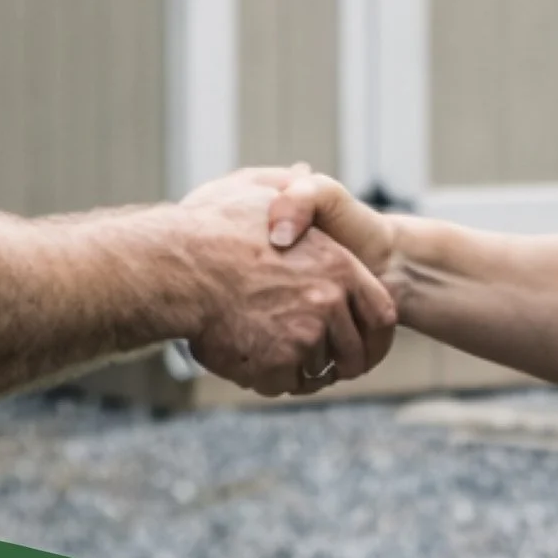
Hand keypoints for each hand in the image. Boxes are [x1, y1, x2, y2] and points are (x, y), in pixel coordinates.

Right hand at [175, 167, 397, 395]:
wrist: (176, 268)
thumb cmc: (211, 229)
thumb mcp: (258, 193)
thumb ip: (289, 189)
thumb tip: (301, 174)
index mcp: (337, 266)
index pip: (381, 315)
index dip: (375, 338)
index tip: (366, 348)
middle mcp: (328, 301)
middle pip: (353, 353)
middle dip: (340, 364)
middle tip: (323, 366)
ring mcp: (303, 335)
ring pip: (317, 371)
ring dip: (301, 370)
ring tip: (273, 356)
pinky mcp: (276, 363)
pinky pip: (286, 384)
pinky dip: (272, 379)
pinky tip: (253, 363)